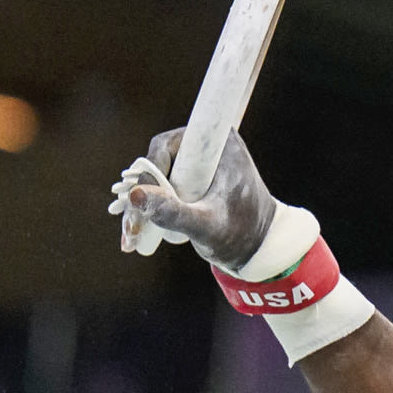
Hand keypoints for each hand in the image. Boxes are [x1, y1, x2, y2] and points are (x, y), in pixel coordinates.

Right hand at [108, 128, 278, 269]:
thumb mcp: (208, 227)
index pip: (166, 145)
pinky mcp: (191, 178)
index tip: (143, 198)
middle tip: (131, 227)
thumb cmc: (243, 235)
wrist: (260, 249)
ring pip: (153, 178)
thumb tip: (136, 194)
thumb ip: (175, 213)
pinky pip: (159, 188)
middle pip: (155, 163)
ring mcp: (197, 162)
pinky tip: (135, 234)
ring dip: (138, 205)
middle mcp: (207, 145)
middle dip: (139, 196)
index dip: (150, 170)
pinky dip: (147, 208)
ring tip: (132, 236)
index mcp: (219, 143)